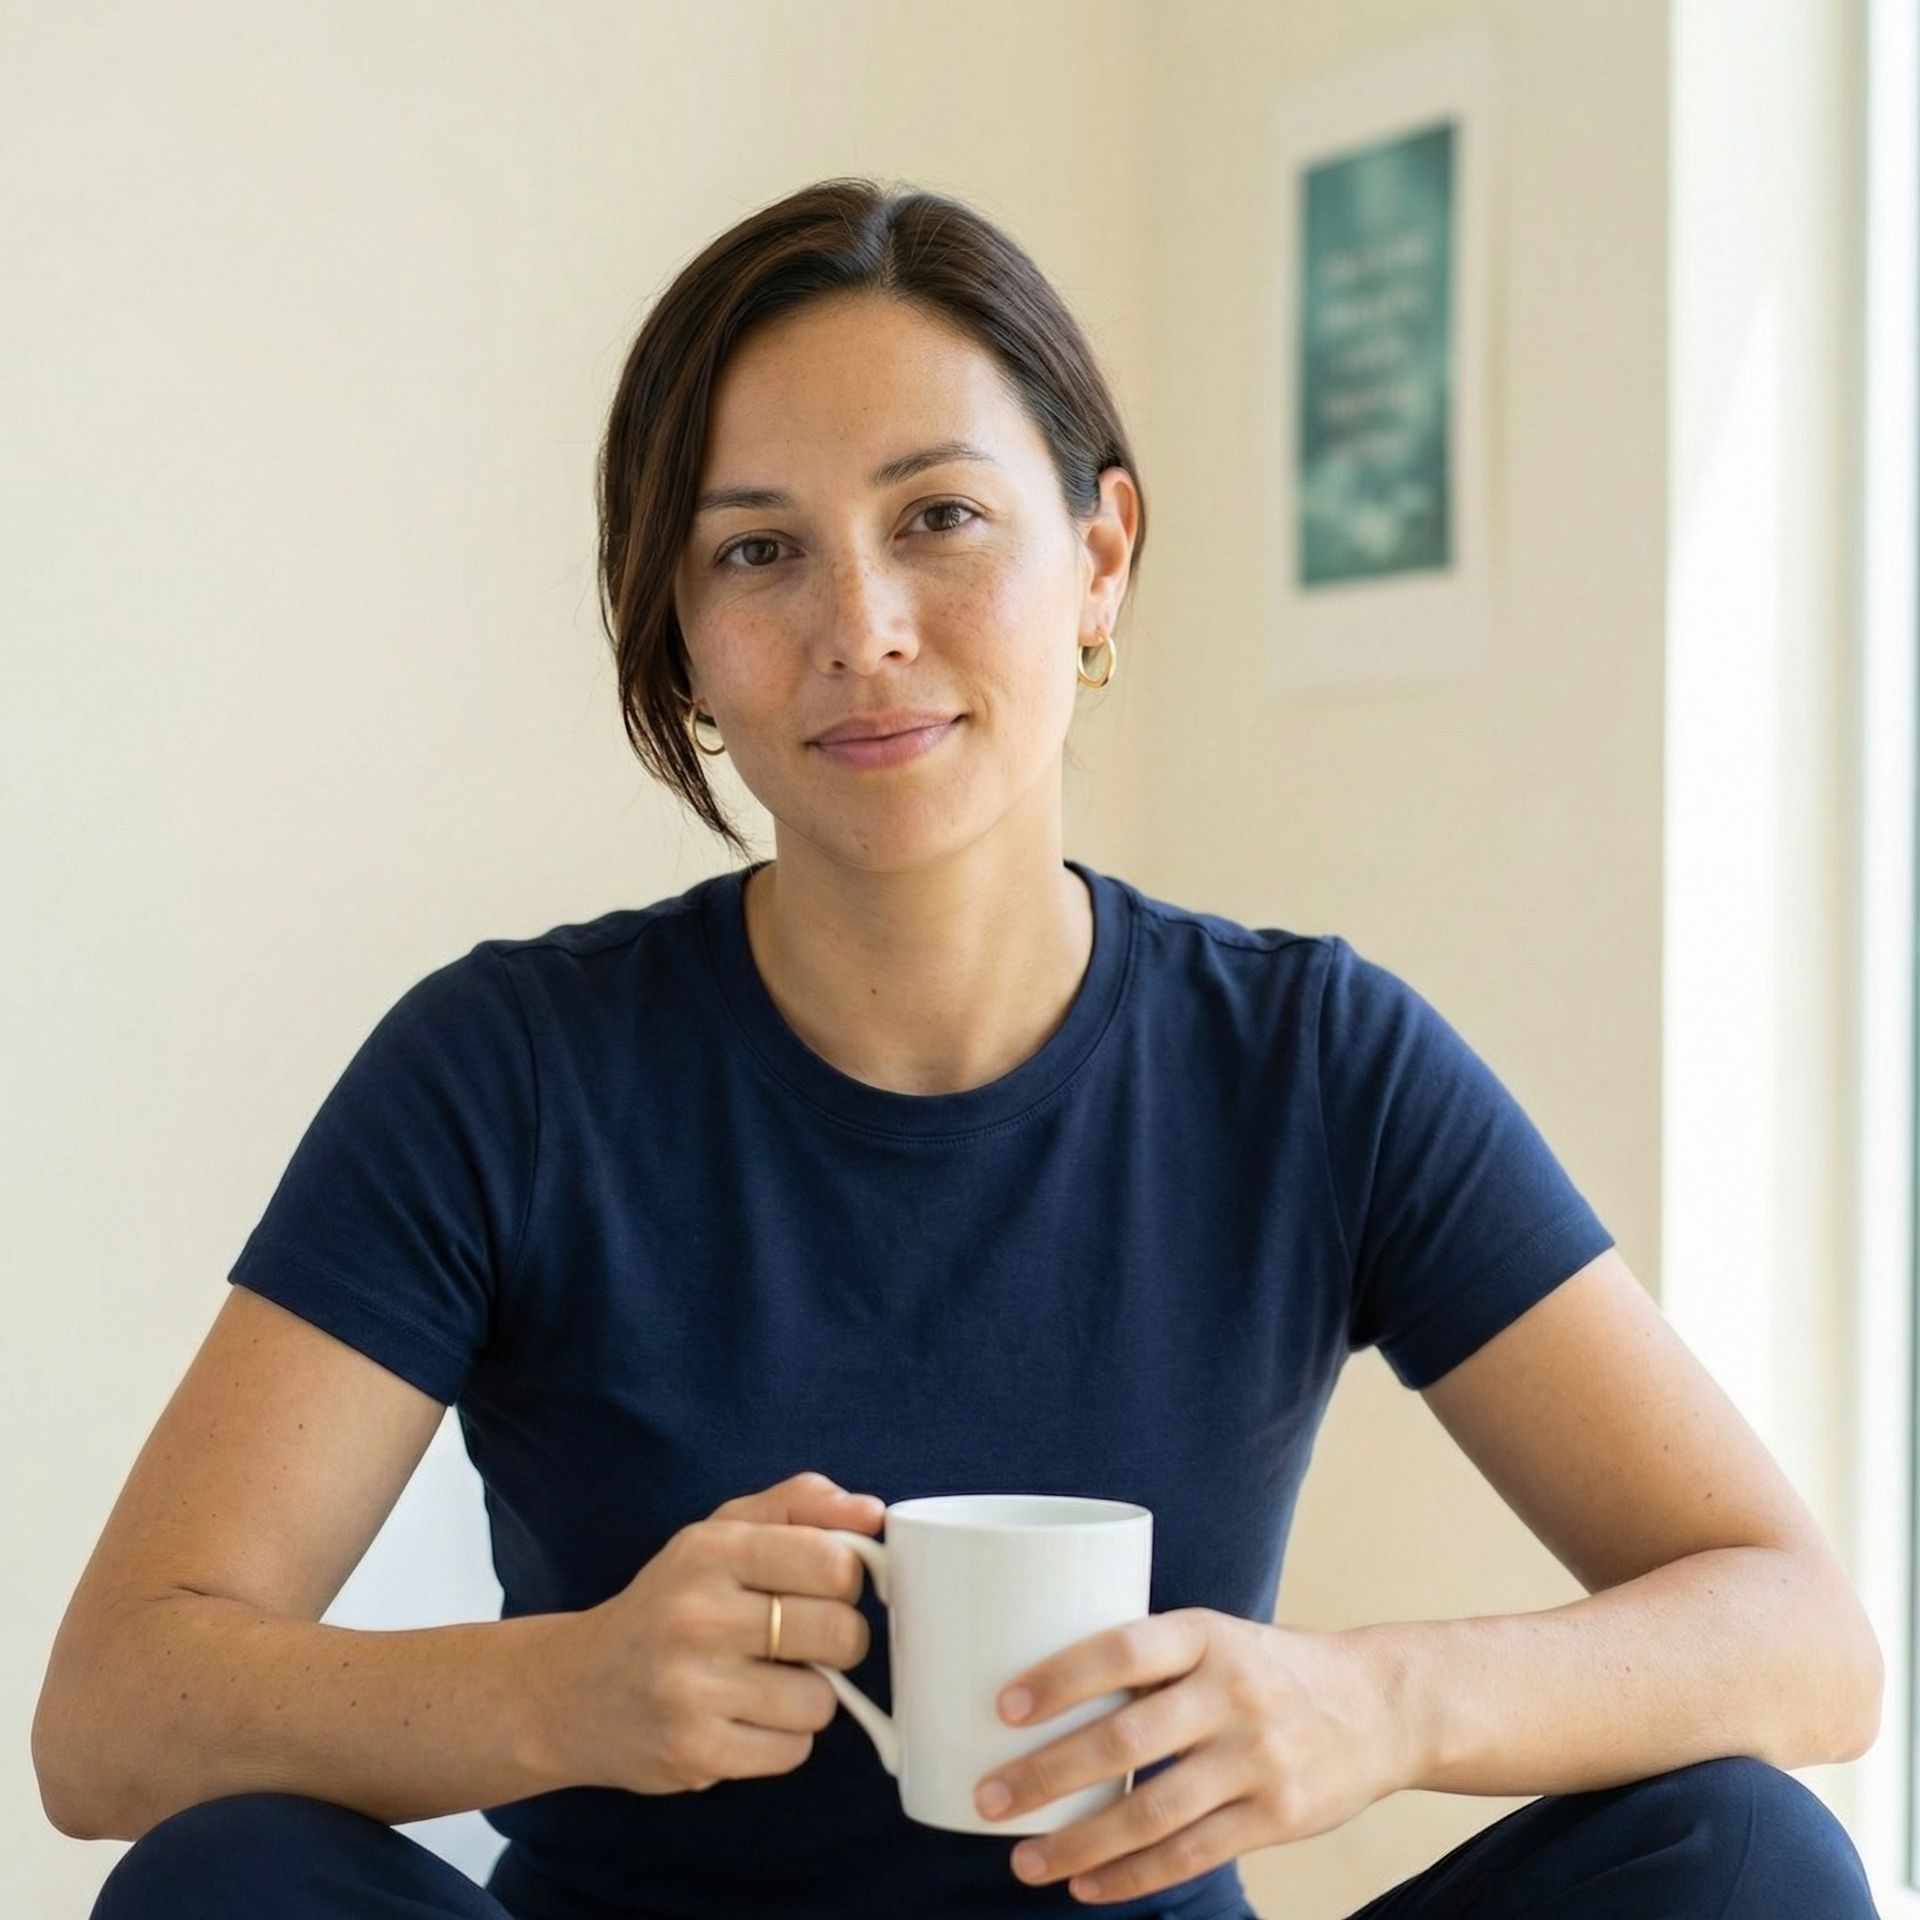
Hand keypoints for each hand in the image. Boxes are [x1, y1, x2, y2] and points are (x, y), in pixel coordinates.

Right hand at [541, 1470, 884, 1796]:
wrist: (577, 1688)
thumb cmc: (672, 1601)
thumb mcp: (722, 1531)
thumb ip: (800, 1505)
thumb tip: (873, 1514)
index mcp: (712, 1550)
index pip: (833, 1561)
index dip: (849, 1577)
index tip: (831, 1586)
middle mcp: (697, 1616)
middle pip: (839, 1633)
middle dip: (841, 1639)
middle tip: (808, 1638)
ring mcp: (692, 1689)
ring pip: (821, 1700)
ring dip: (811, 1695)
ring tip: (769, 1680)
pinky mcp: (693, 1753)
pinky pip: (792, 1751)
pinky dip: (784, 1738)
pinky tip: (746, 1717)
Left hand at [972, 1610, 1413, 1904]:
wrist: (1378, 1705)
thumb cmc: (1266, 1669)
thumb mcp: (1215, 1637)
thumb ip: (1149, 1663)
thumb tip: (1043, 1696)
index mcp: (1208, 1635)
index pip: (1124, 1649)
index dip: (1061, 1677)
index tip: (1004, 1707)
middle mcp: (1234, 1693)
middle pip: (1126, 1740)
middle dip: (1048, 1775)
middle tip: (990, 1798)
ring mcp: (1259, 1759)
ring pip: (1153, 1813)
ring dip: (1079, 1843)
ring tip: (1025, 1861)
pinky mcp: (1278, 1817)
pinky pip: (1192, 1855)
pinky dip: (1132, 1877)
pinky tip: (1087, 1886)